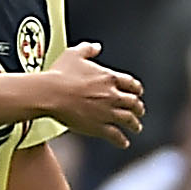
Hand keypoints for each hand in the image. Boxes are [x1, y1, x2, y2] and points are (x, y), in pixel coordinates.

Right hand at [25, 41, 144, 142]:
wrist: (50, 93)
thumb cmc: (60, 73)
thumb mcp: (74, 54)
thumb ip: (88, 49)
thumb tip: (97, 47)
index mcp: (109, 77)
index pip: (131, 84)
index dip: (137, 89)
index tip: (138, 93)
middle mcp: (112, 95)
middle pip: (133, 103)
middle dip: (139, 108)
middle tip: (140, 111)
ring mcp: (107, 112)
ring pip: (128, 119)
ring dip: (135, 124)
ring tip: (137, 127)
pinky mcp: (98, 127)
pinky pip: (115, 135)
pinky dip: (121, 140)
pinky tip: (124, 143)